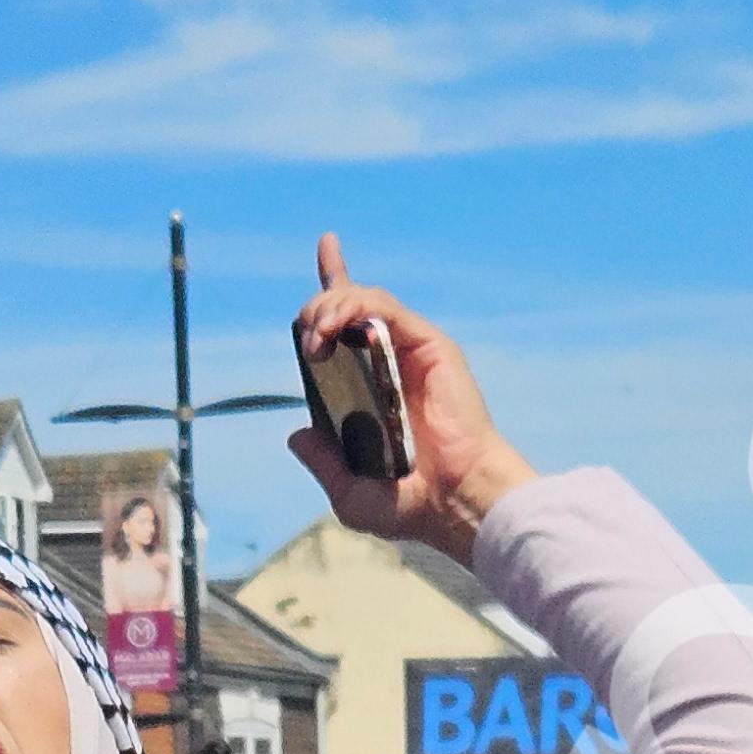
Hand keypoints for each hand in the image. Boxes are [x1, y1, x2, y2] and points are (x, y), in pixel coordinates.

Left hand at [289, 235, 533, 563]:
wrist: (455, 501)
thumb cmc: (412, 504)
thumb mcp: (351, 493)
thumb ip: (323, 462)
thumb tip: (297, 435)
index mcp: (373, 390)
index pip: (349, 327)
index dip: (334, 289)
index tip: (328, 249)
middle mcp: (391, 364)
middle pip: (346, 307)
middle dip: (316, 310)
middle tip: (307, 343)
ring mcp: (409, 351)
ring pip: (362, 299)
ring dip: (329, 308)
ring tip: (317, 338)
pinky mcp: (427, 344)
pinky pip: (383, 307)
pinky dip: (353, 307)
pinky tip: (334, 330)